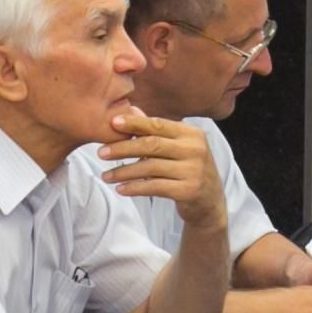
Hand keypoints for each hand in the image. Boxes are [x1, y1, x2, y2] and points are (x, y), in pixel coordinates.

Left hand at [99, 110, 225, 231]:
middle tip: (101, 152)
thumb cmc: (189, 170)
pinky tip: (121, 189)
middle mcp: (196, 149)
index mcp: (192, 134)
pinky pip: (154, 187)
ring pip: (150, 167)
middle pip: (152, 144)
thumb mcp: (177, 148)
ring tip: (106, 176)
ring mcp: (194, 170)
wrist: (210, 202)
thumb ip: (156, 131)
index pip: (158, 125)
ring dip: (124, 171)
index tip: (112, 124)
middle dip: (123, 148)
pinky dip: (135, 188)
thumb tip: (131, 110)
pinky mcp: (189, 190)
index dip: (134, 123)